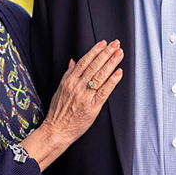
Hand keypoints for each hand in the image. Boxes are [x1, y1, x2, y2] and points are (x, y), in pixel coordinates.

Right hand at [21, 40, 122, 170]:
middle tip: (116, 44)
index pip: (84, 62)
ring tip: (119, 53)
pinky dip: (112, 82)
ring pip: (100, 76)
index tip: (103, 43)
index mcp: (69, 81)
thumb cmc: (58, 112)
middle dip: (106, 53)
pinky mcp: (92, 108)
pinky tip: (119, 73)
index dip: (94, 51)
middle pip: (94, 66)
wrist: (56, 131)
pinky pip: (104, 92)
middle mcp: (77, 87)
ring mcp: (85, 97)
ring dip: (111, 63)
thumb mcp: (59, 89)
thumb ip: (68, 74)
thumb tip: (73, 61)